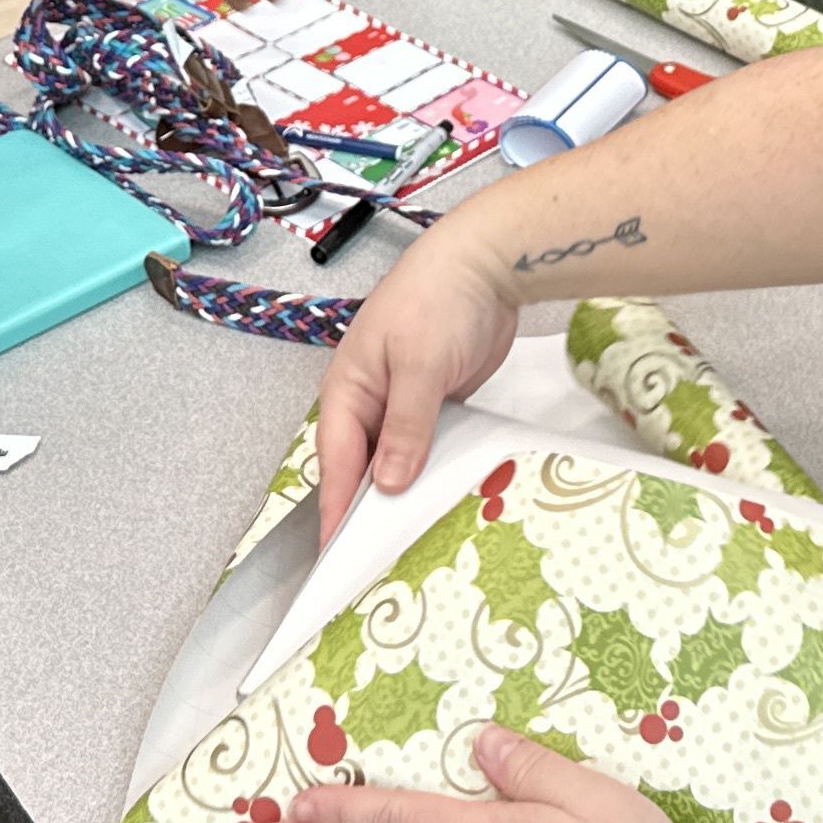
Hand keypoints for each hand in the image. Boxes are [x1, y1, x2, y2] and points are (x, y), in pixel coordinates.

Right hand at [313, 218, 519, 535]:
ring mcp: (404, 405)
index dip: (335, 510)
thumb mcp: (417, 365)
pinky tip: (454, 496)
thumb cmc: (437, 296)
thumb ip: (403, 427)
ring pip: (400, 463)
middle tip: (384, 561)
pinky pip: (431, 449)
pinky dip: (440, 471)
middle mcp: (370, 403)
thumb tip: (386, 484)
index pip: (335, 463)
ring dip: (412, 492)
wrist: (488, 261)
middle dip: (374, 511)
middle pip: (365, 469)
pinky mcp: (437, 404)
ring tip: (422, 539)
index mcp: (347, 390)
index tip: (337, 554)